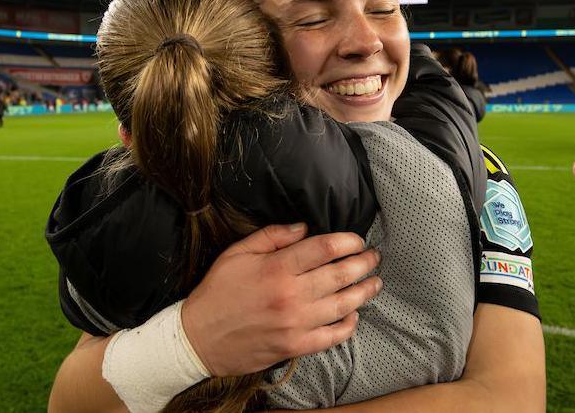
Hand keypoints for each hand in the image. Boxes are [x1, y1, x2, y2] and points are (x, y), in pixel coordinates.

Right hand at [181, 223, 381, 376]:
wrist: (199, 339)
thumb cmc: (218, 292)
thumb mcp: (237, 253)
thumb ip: (273, 236)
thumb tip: (304, 227)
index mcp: (277, 268)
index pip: (324, 248)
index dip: (347, 241)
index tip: (357, 240)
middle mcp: (291, 295)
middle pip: (341, 275)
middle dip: (364, 263)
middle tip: (374, 257)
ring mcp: (296, 324)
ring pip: (343, 305)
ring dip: (364, 292)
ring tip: (375, 282)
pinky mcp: (296, 346)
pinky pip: (332, 336)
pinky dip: (348, 325)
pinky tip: (354, 315)